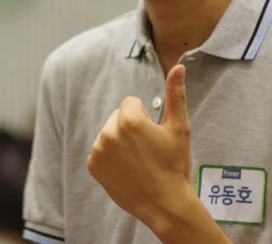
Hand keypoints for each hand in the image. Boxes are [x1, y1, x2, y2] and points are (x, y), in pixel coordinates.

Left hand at [87, 64, 193, 227]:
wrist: (165, 204)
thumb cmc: (174, 165)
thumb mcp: (179, 128)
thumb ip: (175, 95)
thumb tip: (178, 67)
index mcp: (128, 119)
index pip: (131, 103)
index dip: (145, 118)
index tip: (153, 136)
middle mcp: (108, 132)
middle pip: (118, 117)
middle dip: (130, 128)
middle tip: (146, 150)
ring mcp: (98, 150)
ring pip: (108, 133)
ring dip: (119, 142)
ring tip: (137, 161)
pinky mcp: (93, 166)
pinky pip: (100, 151)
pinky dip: (110, 157)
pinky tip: (126, 169)